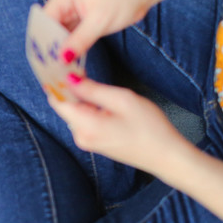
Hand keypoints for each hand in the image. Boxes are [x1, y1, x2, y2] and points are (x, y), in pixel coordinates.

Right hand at [43, 0, 152, 61]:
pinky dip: (69, 50)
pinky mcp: (79, 21)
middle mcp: (62, 4)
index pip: (43, 24)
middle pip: (48, 32)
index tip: (45, 65)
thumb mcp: (100, 21)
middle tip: (52, 73)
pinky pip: (68, 38)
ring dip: (58, 52)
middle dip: (49, 50)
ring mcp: (70, 13)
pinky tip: (69, 64)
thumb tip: (61, 59)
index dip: (42, 45)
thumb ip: (79, 40)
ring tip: (59, 71)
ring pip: (57, 37)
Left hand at [47, 75, 189, 173]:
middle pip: (66, 106)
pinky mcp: (94, 143)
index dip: (57, 83)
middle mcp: (80, 136)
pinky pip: (85, 121)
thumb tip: (69, 78)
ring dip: (83, 99)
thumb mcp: (122, 100)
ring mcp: (86, 142)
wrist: (166, 156)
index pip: (57, 101)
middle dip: (71, 89)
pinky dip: (90, 109)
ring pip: (76, 113)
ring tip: (99, 88)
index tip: (62, 66)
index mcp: (85, 126)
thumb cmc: (150, 128)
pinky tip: (106, 105)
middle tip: (82, 70)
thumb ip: (92, 89)